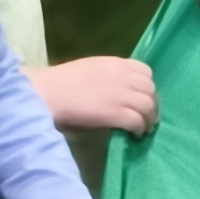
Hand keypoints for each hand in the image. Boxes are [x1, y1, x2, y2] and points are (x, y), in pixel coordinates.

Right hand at [38, 54, 159, 137]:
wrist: (47, 93)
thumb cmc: (60, 83)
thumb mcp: (89, 69)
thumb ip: (108, 75)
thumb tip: (119, 89)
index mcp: (114, 63)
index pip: (144, 71)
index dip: (147, 86)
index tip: (143, 97)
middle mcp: (122, 76)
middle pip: (150, 89)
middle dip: (152, 104)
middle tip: (147, 116)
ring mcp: (120, 94)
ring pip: (148, 106)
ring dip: (149, 119)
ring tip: (144, 128)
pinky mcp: (116, 113)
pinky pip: (138, 121)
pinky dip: (140, 129)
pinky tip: (135, 135)